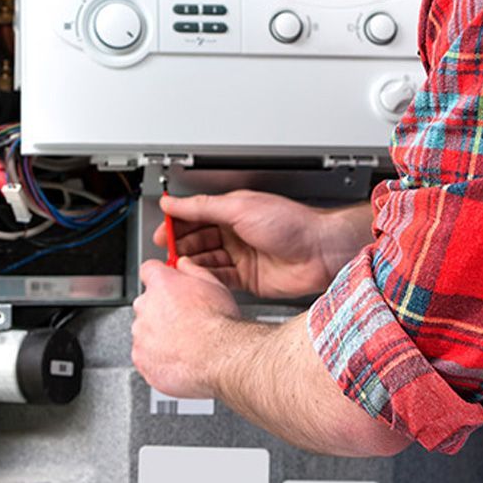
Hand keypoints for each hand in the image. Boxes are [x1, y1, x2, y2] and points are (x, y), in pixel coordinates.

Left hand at [132, 258, 240, 397]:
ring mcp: (141, 334)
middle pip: (147, 303)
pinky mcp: (141, 359)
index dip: (159, 278)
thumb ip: (193, 270)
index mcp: (161, 284)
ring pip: (145, 331)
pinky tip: (179, 358)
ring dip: (159, 335)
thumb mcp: (214, 285)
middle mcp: (146, 306)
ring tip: (184, 343)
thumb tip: (184, 264)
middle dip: (160, 310)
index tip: (165, 285)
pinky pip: (145, 356)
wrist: (219, 357)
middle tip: (183, 320)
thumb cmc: (218, 323)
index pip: (148, 271)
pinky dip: (157, 358)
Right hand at [156, 190, 369, 298]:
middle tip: (166, 252)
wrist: (320, 252)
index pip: (197, 215)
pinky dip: (206, 278)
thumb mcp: (240, 208)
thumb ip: (203, 207)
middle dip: (181, 245)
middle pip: (198, 239)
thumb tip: (173, 202)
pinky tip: (196, 278)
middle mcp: (236, 233)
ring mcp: (242, 256)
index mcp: (234, 210)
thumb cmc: (292, 224)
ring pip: (206, 260)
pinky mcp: (248, 279)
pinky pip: (220, 278)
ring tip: (178, 267)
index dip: (177, 223)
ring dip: (192, 263)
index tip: (162, 230)